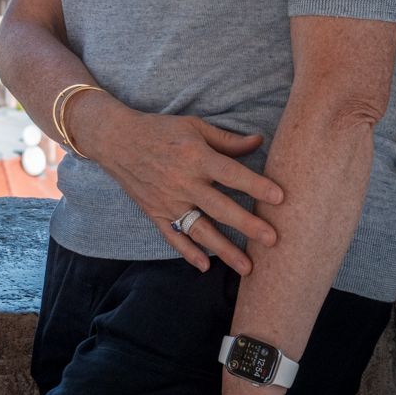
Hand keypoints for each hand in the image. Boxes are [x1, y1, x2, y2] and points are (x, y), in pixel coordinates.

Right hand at [68, 94, 284, 275]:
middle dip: (247, 224)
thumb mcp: (194, 126)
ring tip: (247, 268)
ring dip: (224, 249)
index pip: (231, 173)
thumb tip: (258, 142)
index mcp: (195, 156)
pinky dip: (187, 252)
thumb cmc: (159, 130)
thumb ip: (226, 140)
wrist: (115, 138)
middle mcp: (183, 180)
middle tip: (272, 240)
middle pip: (220, 206)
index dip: (256, 185)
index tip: (280, 198)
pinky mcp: (155, 211)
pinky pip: (173, 236)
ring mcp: (168, 199)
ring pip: (200, 229)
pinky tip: (205, 266)